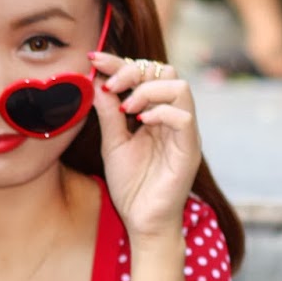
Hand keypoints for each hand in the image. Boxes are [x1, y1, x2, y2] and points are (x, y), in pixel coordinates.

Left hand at [88, 52, 201, 242]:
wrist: (143, 221)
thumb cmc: (131, 185)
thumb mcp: (112, 145)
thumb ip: (108, 115)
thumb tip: (97, 82)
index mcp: (154, 113)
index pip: (144, 75)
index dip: (119, 63)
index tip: (93, 59)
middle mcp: (172, 117)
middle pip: (166, 71)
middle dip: (134, 70)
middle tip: (110, 86)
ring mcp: (184, 132)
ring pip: (180, 87)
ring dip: (148, 90)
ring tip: (126, 108)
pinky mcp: (189, 149)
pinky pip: (184, 117)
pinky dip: (162, 112)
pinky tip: (141, 122)